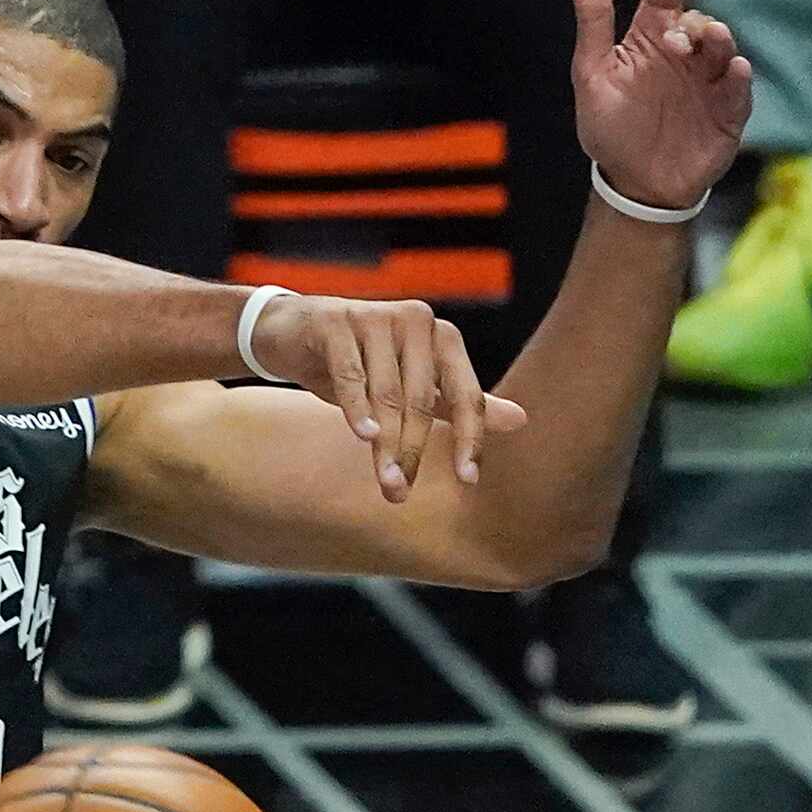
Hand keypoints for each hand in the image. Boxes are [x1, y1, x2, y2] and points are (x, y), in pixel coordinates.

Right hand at [250, 293, 528, 492]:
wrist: (290, 330)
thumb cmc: (356, 360)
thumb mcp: (409, 383)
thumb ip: (456, 402)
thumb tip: (521, 420)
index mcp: (442, 336)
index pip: (466, 394)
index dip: (469, 438)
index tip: (469, 480)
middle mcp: (416, 322)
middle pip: (422, 401)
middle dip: (413, 452)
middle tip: (402, 493)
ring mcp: (376, 318)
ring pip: (387, 393)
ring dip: (386, 444)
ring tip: (385, 482)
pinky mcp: (336, 323)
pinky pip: (351, 374)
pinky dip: (357, 408)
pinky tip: (364, 437)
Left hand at [571, 0, 752, 212]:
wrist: (632, 185)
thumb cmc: (612, 128)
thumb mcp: (593, 72)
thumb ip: (593, 19)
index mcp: (653, 39)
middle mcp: (686, 55)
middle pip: (699, 21)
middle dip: (691, 23)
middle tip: (674, 37)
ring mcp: (710, 82)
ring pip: (724, 50)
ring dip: (718, 41)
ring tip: (707, 39)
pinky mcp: (728, 113)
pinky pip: (738, 91)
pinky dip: (737, 80)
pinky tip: (733, 69)